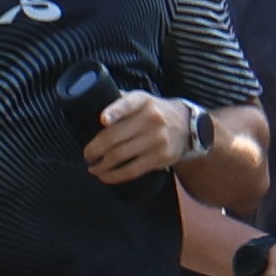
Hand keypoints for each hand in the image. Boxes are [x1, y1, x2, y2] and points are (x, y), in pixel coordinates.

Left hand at [81, 88, 200, 186]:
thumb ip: (122, 101)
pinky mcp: (161, 157)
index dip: (114, 111)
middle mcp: (151, 119)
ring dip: (101, 165)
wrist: (188, 126)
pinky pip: (132, 170)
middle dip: (94, 149)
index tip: (103, 119)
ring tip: (93, 168)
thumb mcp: (143, 99)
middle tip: (87, 155)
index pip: (128, 104)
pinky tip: (105, 176)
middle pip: (115, 137)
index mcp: (143, 101)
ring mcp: (157, 139)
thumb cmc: (156, 112)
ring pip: (120, 156)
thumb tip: (93, 103)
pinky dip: (115, 176)